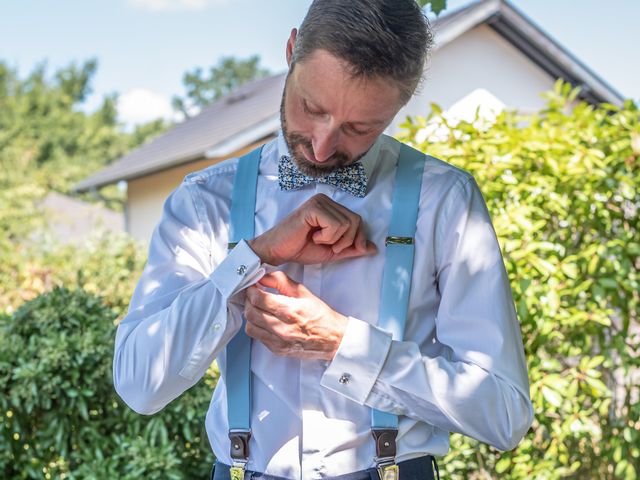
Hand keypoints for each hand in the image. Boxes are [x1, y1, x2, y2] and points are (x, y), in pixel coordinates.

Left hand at [244, 271, 347, 360]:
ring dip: (251, 315)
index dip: (251, 290)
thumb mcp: (303, 292)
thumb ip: (281, 281)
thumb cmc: (321, 315)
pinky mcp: (278, 350)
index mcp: (290, 310)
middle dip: (249, 300)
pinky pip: (257, 337)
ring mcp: (279, 341)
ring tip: (258, 308)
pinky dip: (257, 327)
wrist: (333, 338)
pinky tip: (264, 321)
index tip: (253, 286)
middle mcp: (282, 328)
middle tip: (253, 295)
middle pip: (251, 312)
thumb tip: (263, 276)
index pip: (258, 298)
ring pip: (250, 326)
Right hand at [247, 193, 376, 264]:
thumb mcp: (332, 251)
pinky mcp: (313, 207)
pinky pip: (335, 224)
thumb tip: (374, 248)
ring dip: (334, 240)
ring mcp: (319, 201)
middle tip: (325, 244)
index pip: (358, 221)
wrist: (277, 251)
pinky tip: (312, 235)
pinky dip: (327, 237)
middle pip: (356, 221)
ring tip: (317, 239)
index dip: (354, 239)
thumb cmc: (300, 249)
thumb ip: (352, 248)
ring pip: (347, 223)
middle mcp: (326, 200)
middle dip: (345, 241)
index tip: (336, 248)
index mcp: (331, 207)